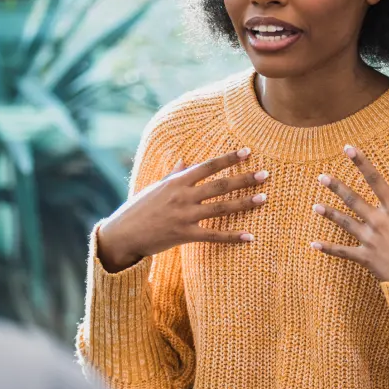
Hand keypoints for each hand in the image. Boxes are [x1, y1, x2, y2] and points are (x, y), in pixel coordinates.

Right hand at [96, 149, 267, 270]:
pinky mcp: (184, 235)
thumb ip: (174, 175)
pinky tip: (249, 236)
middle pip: (219, 185)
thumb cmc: (139, 209)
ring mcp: (185, 216)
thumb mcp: (156, 188)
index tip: (247, 152)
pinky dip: (232, 236)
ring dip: (244, 203)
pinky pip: (213, 235)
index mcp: (177, 181)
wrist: (123, 234)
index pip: (208, 166)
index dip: (228, 158)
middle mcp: (183, 196)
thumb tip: (185, 161)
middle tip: (265, 174)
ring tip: (264, 198)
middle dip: (244, 179)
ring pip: (221, 207)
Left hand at [311, 144, 388, 282]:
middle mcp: (379, 222)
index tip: (347, 148)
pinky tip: (313, 244)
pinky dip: (328, 249)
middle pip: (354, 200)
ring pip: (345, 223)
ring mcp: (370, 241)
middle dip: (337, 187)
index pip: (376, 180)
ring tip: (314, 206)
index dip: (362, 163)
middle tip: (321, 177)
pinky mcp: (366, 259)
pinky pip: (343, 253)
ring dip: (329, 214)